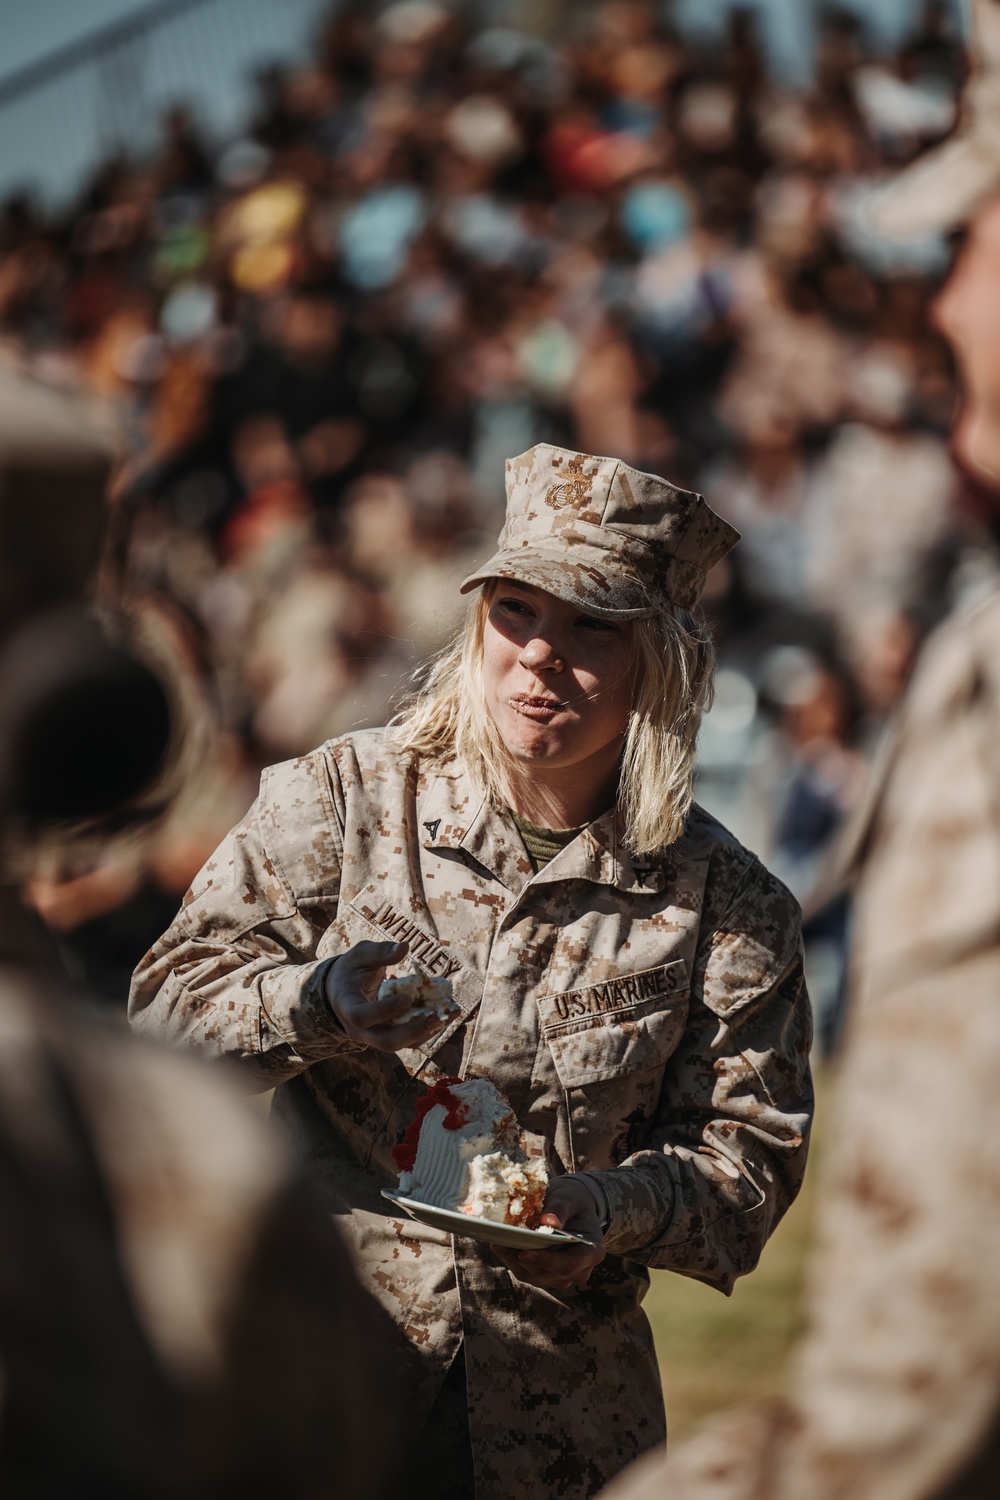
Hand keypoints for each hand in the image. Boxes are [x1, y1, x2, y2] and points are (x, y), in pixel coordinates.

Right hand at [323, 941, 448, 1053]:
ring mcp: (375, 1037)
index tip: (407, 999)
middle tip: (437, 1016)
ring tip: (452, 1012)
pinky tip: (449, 1013)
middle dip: (414, 1031)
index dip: (384, 1011)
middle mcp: (360, 1029)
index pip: (362, 1017)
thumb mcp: (360, 954)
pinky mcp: (391, 1036)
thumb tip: (405, 947)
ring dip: (429, 1031)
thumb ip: (380, 952)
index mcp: (347, 1006)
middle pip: (386, 1042)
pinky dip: (431, 1028)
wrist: (342, 990)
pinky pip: (412, 1039)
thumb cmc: (352, 969)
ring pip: (403, 1044)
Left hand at [494, 1176, 605, 1291]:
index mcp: (592, 1252)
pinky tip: (500, 1245)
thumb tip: (548, 1222)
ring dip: (514, 1261)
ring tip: (496, 1242)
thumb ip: (560, 1208)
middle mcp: (579, 1270)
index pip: (569, 1264)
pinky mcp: (546, 1275)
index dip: (546, 1261)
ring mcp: (562, 1276)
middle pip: (548, 1273)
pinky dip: (512, 1260)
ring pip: (534, 1276)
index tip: (524, 1252)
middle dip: (523, 1259)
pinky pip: (526, 1273)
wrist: (572, 1207)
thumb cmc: (572, 1200)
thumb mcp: (569, 1198)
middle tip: (500, 1243)